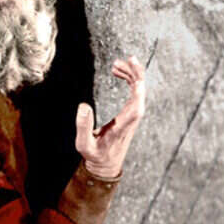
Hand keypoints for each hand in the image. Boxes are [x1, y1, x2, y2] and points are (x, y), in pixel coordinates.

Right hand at [75, 56, 146, 177]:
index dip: (138, 91)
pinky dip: (129, 80)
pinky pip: (134, 92)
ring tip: (115, 64)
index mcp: (123, 126)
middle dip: (135, 75)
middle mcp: (131, 119)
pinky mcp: (130, 113)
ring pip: (139, 91)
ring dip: (131, 75)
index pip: (136, 107)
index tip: (135, 77)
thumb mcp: (83, 144)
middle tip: (122, 60)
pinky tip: (117, 72)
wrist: (106, 164)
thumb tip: (83, 105)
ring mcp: (133, 115)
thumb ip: (83, 126)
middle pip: (140, 94)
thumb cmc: (95, 154)